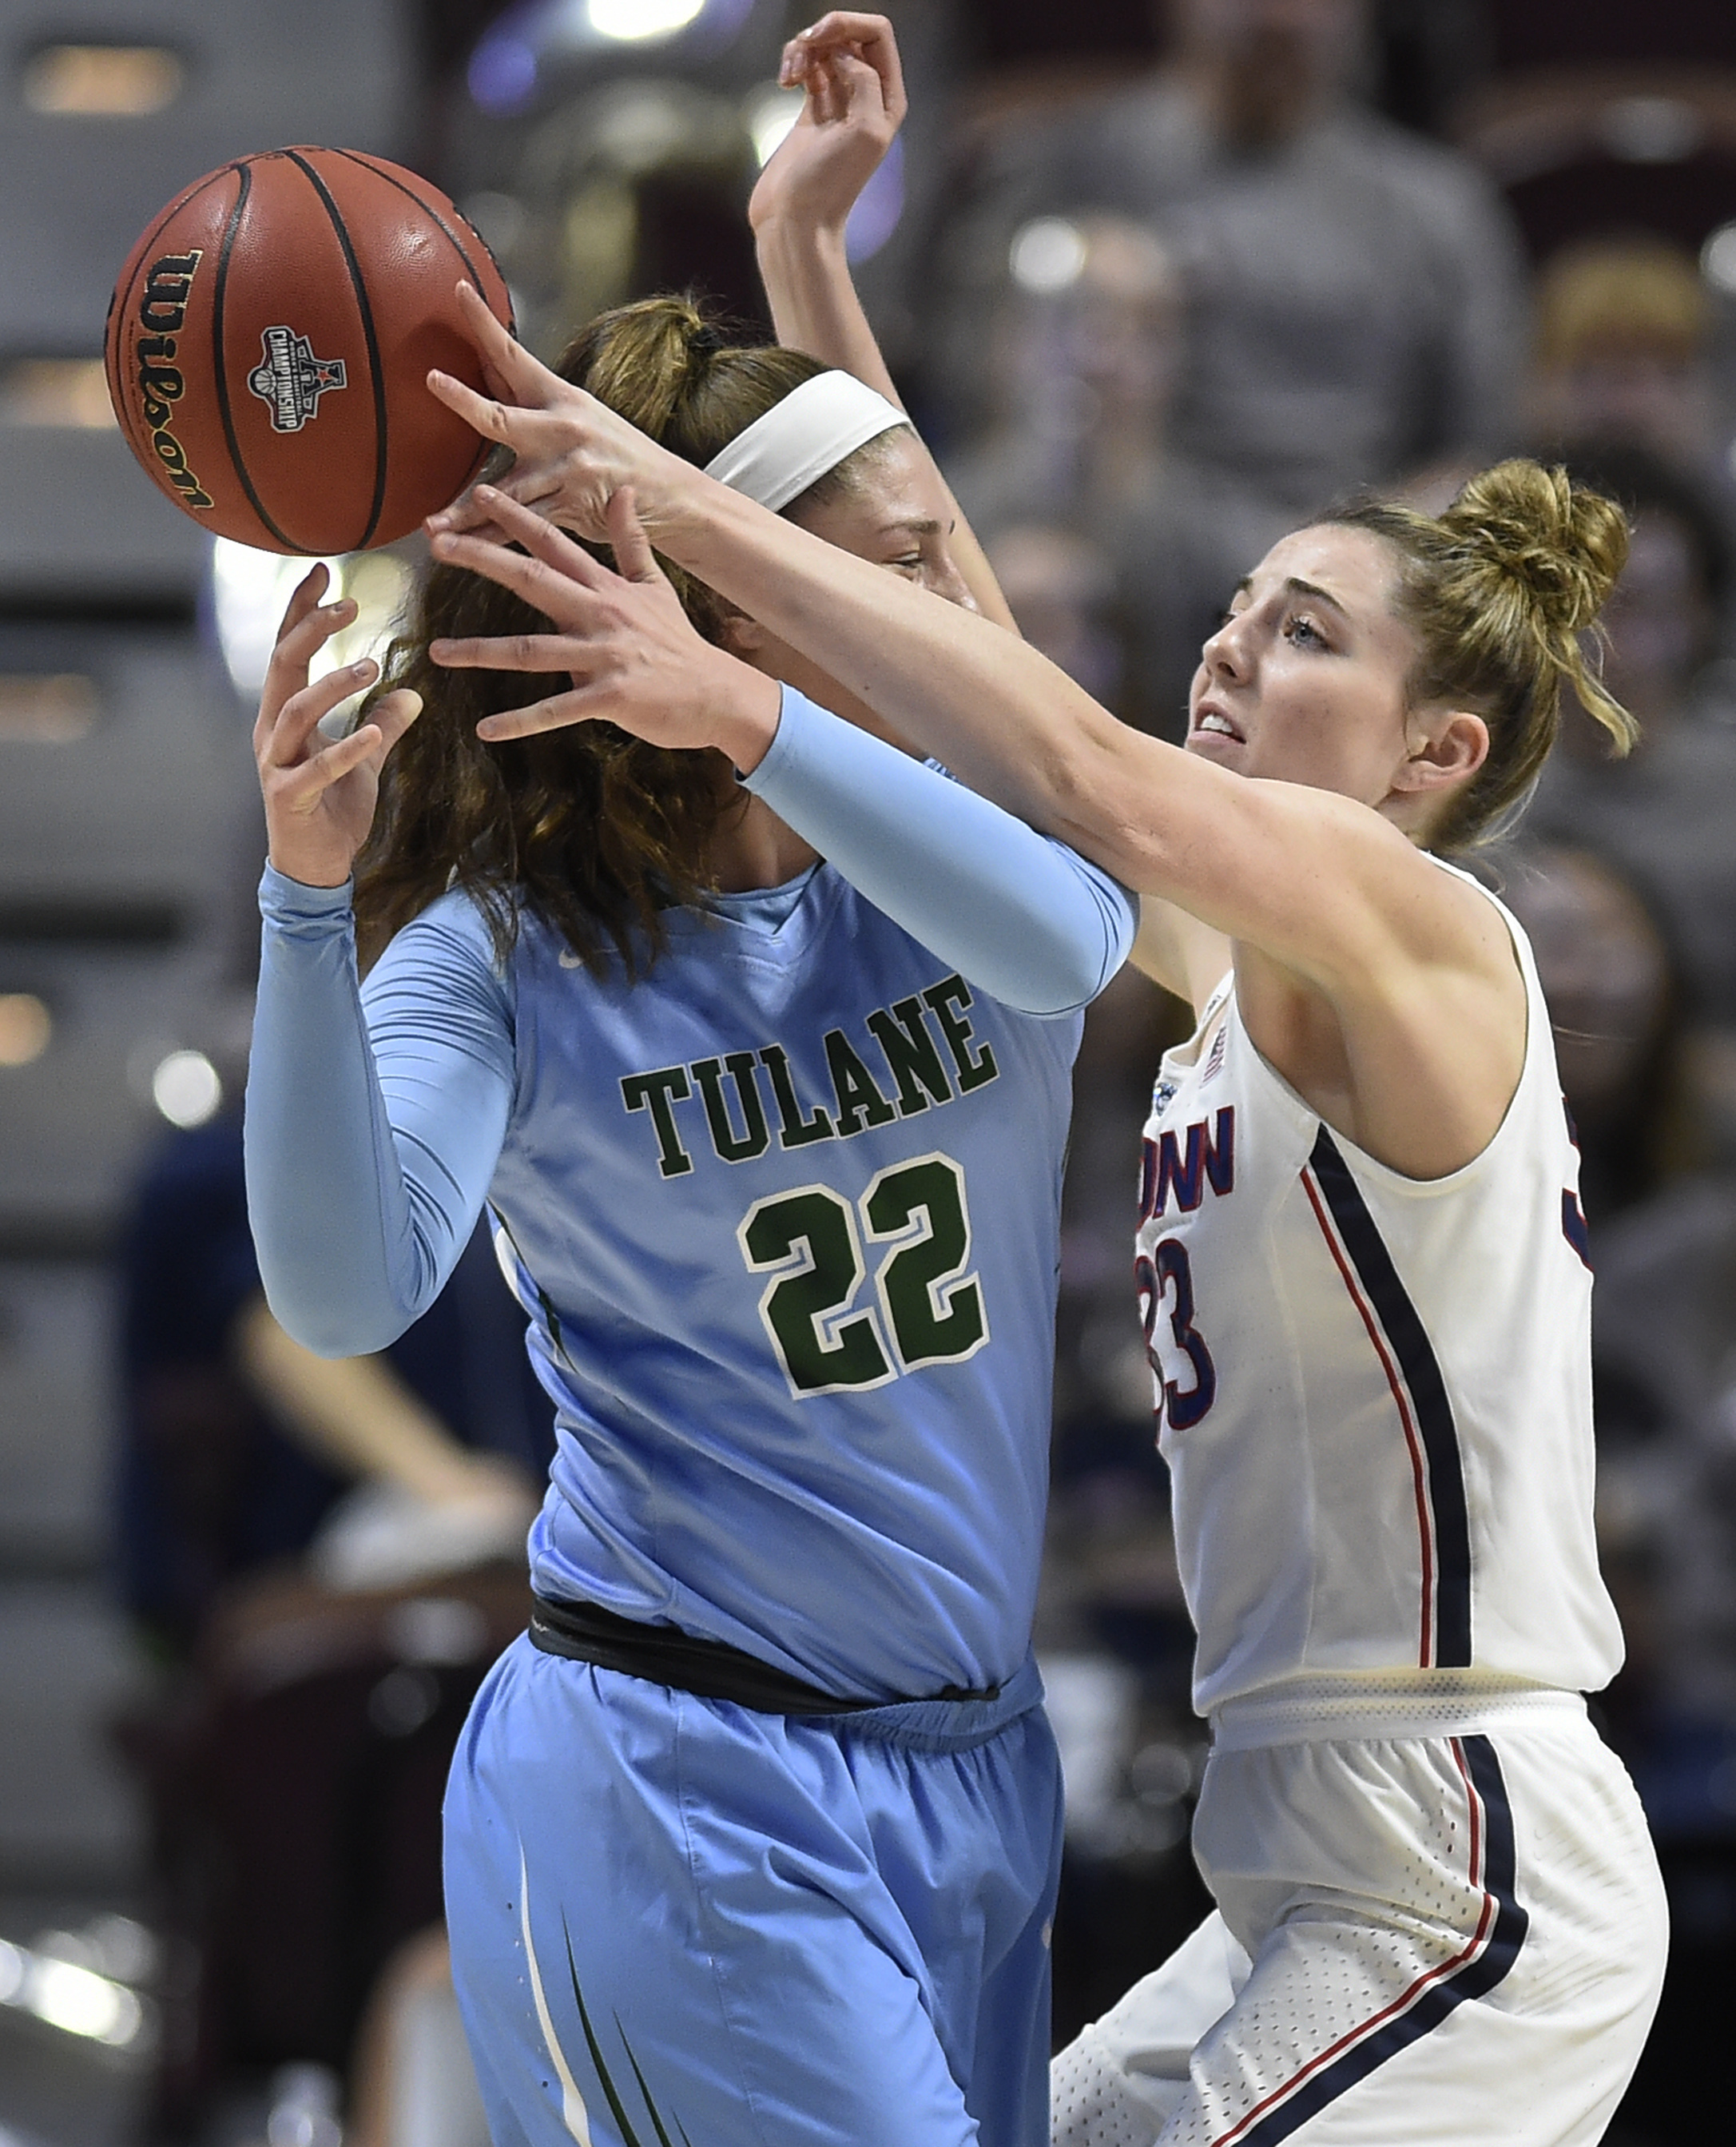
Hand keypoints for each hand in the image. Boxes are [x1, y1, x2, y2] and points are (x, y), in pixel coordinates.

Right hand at [253, 565, 421, 887]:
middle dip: (310, 632)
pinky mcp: (291, 797)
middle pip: (282, 668)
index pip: (287, 652)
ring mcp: (277, 765)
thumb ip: (383, 722)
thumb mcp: (365, 759)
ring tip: (370, 666)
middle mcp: (273, 733)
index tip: (321, 572)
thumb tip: (413, 692)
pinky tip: (374, 734)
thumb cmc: (333, 809)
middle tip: (348, 604)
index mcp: (285, 716)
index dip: (300, 611)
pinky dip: (345, 750)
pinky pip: (316, 769)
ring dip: (332, 686)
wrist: (315, 866)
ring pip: (294, 712)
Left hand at [425, 282, 697, 543]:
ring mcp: (567, 471)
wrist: (669, 492)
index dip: (485, 324)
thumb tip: (487, 363)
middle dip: (465, 400)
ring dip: (467, 509)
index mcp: (561, 398)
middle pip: (502, 416)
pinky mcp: (572, 508)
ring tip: (433, 524)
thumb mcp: (580, 413)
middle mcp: (562, 430)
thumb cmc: (616, 451)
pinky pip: (524, 526)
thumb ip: (529, 396)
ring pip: (506, 490)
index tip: (459, 293)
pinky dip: (494, 541)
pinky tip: (465, 550)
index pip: (515, 355)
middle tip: (434, 381)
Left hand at [428, 487, 781, 765]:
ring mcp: (603, 657)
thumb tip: (623, 492)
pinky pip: (556, 710)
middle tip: (439, 544)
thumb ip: (631, 540)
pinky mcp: (610, 697)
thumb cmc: (679, 643)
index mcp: (605, 588)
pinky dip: (521, 721)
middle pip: (533, 580)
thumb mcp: (655, 586)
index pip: (554, 542)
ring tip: (438, 653)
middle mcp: (600, 615)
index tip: (478, 493)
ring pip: (531, 651)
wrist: (719, 692)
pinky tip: (486, 728)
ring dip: (480, 652)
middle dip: (483, 559)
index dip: (516, 516)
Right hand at [750, 12, 905, 239]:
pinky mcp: (812, 110)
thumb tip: (841, 55)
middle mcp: (868, 97)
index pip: (877, 33)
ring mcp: (839, 102)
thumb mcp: (864, 129)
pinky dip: (794, 64)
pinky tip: (786, 82)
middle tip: (801, 53)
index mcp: (888, 99)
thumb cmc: (830, 183)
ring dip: (802, 49)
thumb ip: (865, 80)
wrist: (796, 221)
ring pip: (824, 47)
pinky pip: (807, 66)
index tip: (817, 40)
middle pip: (849, 34)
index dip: (847, 25)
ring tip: (789, 74)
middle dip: (822, 34)